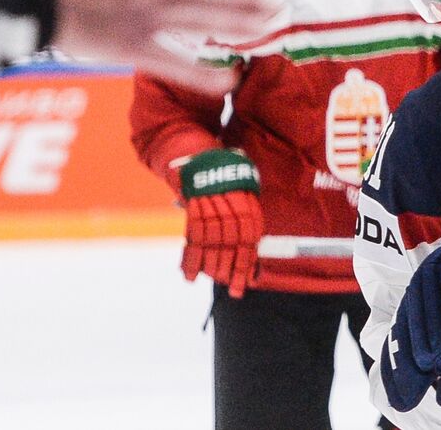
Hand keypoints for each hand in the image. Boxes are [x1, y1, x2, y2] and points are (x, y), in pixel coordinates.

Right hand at [179, 149, 262, 298]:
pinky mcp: (192, 199)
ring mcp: (212, 197)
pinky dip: (191, 257)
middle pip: (235, 239)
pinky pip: (193, 233)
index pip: (251, 235)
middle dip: (232, 267)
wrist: (193, 152)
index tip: (246, 284)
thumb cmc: (217, 178)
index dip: (248, 261)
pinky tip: (190, 274)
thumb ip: (241, 219)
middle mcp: (232, 197)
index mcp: (247, 197)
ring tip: (211, 281)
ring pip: (215, 238)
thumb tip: (246, 257)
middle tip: (230, 287)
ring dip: (212, 264)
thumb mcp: (237, 192)